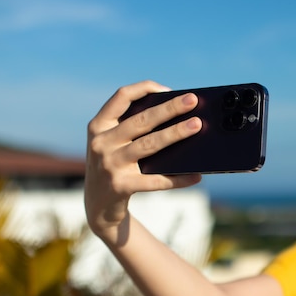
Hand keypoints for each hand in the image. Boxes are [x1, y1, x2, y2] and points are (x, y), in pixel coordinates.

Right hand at [84, 81, 202, 239]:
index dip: (144, 89)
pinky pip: (155, 181)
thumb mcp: (113, 144)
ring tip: (197, 125)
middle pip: (142, 120)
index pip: (121, 97)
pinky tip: (196, 176)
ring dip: (176, 133)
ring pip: (150, 145)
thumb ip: (132, 129)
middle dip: (170, 108)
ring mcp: (109, 165)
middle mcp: (101, 143)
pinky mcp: (120, 186)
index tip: (168, 89)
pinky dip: (178, 179)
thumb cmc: (115, 166)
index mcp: (99, 126)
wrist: (98, 207)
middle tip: (193, 100)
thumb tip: (176, 117)